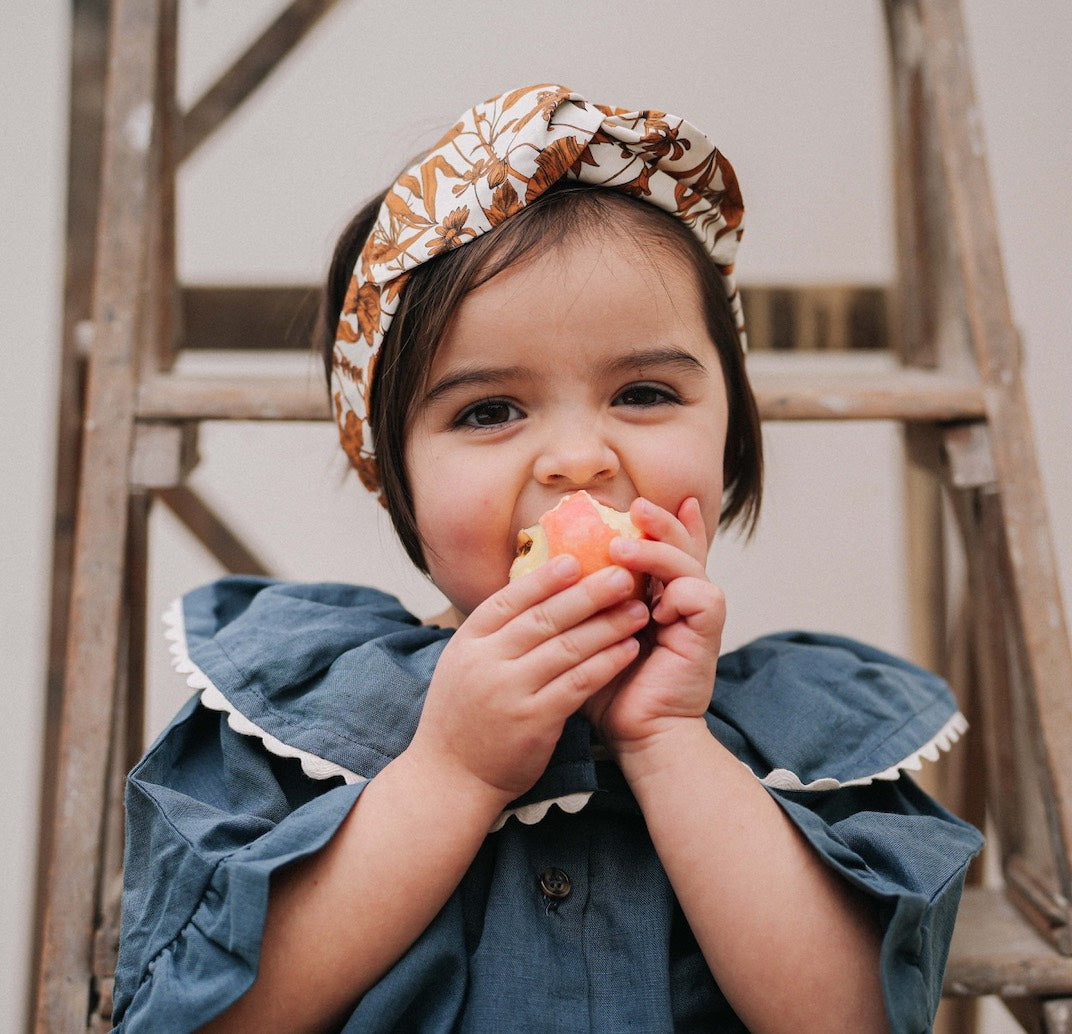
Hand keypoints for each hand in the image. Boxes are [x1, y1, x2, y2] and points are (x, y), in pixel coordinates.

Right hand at [408, 555, 649, 805]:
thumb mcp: (465, 665)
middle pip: (543, 618)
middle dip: (587, 594)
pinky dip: (606, 663)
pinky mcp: (533, 721)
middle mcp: (486, 662)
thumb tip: (534, 591)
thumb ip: (495, 635)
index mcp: (468, 641)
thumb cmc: (464, 717)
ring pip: (567, 648)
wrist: (450, 778)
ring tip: (637, 610)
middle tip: (622, 576)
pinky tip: (628, 650)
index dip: (545, 578)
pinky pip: (578, 684)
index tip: (577, 560)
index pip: (509, 599)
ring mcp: (509, 691)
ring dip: (607, 626)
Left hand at [583, 496, 725, 754]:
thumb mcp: (586, 635)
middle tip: (636, 506)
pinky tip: (652, 597)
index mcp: (658, 596)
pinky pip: (702, 595)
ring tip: (621, 548)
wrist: (636, 735)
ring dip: (657, 551)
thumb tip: (543, 568)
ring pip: (689, 563)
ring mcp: (697, 615)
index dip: (660, 523)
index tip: (639, 499)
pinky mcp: (707, 634)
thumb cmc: (607, 688)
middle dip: (661, 521)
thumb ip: (579, 603)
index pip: (663, 549)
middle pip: (681, 544)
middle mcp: (682, 599)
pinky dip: (677, 588)